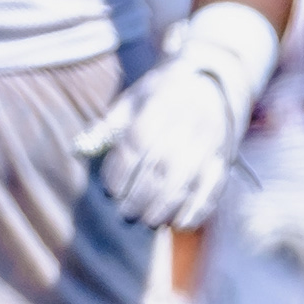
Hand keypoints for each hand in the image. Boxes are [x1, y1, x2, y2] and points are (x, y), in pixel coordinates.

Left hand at [76, 51, 255, 229]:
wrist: (213, 80)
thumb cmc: (163, 93)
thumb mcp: (134, 97)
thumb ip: (108, 124)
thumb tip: (80, 148)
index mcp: (160, 105)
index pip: (137, 143)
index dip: (120, 171)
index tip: (109, 189)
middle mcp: (187, 124)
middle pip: (161, 168)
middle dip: (139, 197)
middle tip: (125, 213)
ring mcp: (209, 143)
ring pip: (186, 182)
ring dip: (163, 208)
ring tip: (146, 221)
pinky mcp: (223, 158)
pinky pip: (213, 188)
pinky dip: (197, 210)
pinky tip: (179, 223)